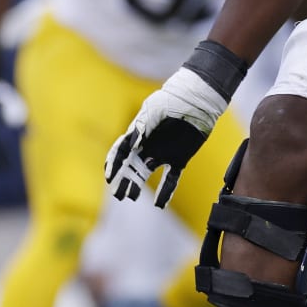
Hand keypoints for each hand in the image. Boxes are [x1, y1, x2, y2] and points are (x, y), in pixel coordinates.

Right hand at [104, 64, 229, 207]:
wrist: (196, 101)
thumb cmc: (172, 101)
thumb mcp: (154, 110)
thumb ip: (141, 127)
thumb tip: (131, 145)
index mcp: (138, 134)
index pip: (121, 151)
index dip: (114, 164)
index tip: (110, 177)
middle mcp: (148, 146)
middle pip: (130, 166)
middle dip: (122, 180)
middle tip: (118, 194)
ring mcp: (163, 153)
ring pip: (146, 173)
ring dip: (137, 185)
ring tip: (131, 197)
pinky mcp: (179, 159)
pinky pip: (171, 178)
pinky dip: (165, 191)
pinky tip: (160, 205)